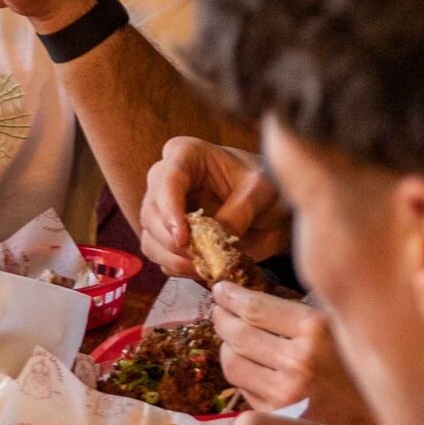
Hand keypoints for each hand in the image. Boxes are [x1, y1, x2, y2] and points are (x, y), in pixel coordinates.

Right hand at [138, 138, 287, 274]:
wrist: (273, 213)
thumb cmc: (267, 188)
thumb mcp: (263, 190)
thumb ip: (242, 209)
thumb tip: (219, 235)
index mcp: (187, 155)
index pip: (168, 178)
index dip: (169, 208)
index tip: (182, 237)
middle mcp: (168, 180)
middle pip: (151, 211)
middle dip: (169, 239)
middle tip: (196, 257)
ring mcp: (165, 210)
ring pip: (150, 237)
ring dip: (172, 258)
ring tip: (202, 267)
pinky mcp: (168, 237)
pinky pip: (160, 256)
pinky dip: (177, 268)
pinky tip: (201, 269)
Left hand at [210, 288, 423, 424]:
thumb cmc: (367, 375)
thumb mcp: (344, 331)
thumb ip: (307, 314)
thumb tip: (262, 297)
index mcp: (316, 329)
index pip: (253, 308)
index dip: (230, 297)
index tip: (221, 291)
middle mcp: (298, 360)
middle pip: (236, 333)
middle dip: (221, 319)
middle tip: (219, 312)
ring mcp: (285, 392)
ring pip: (232, 363)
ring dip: (227, 348)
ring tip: (232, 340)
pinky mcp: (277, 417)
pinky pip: (244, 389)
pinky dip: (242, 376)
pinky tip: (251, 368)